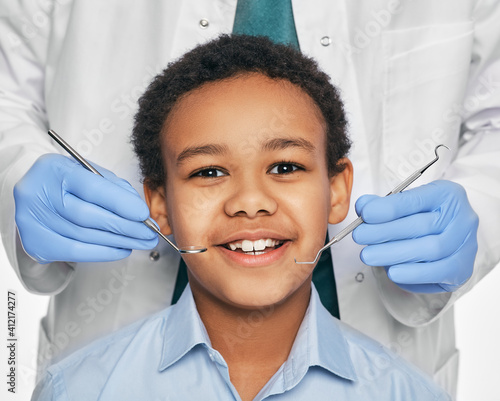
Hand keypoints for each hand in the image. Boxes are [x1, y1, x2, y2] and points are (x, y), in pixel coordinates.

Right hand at [14, 154, 157, 263]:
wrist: (32, 192)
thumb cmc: (64, 181)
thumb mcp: (87, 172)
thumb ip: (113, 187)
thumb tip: (138, 210)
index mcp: (54, 170)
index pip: (92, 189)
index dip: (121, 204)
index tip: (143, 214)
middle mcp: (38, 194)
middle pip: (89, 217)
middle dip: (125, 227)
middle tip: (149, 233)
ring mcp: (34, 221)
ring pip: (85, 236)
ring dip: (119, 241)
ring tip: (141, 242)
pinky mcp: (37, 242)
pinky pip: (76, 252)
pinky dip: (103, 252)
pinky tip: (121, 249)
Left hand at [352, 180, 478, 292]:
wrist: (450, 239)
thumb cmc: (423, 218)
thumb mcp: (404, 204)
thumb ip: (382, 205)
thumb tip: (363, 206)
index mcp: (446, 194)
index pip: (416, 199)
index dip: (389, 208)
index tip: (365, 214)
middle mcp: (462, 217)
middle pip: (421, 226)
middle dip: (384, 232)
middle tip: (359, 237)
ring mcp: (466, 244)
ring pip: (430, 250)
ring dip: (394, 254)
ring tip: (368, 255)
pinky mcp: (463, 269)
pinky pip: (438, 273)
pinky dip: (413, 274)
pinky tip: (392, 272)